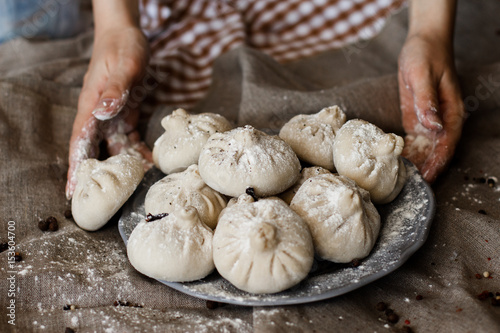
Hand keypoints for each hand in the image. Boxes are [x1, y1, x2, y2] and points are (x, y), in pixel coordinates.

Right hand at [66, 26, 151, 198]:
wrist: (128, 35)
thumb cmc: (122, 48)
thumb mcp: (123, 67)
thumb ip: (114, 91)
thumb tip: (102, 113)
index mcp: (91, 106)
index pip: (80, 142)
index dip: (76, 167)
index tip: (72, 191)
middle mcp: (99, 114)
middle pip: (94, 150)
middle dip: (96, 175)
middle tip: (99, 202)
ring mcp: (112, 115)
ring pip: (114, 147)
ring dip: (122, 166)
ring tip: (134, 187)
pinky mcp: (126, 113)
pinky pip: (130, 137)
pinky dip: (138, 150)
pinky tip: (150, 163)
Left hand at [398, 33, 464, 183]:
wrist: (423, 43)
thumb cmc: (425, 55)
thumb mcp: (422, 76)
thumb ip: (426, 100)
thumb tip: (433, 125)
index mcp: (451, 112)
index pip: (447, 144)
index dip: (438, 162)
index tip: (427, 178)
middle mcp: (443, 120)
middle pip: (437, 151)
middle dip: (426, 169)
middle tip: (410, 187)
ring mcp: (430, 120)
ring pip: (425, 148)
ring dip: (416, 164)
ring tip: (401, 181)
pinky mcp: (417, 118)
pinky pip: (414, 140)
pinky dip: (407, 152)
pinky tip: (396, 163)